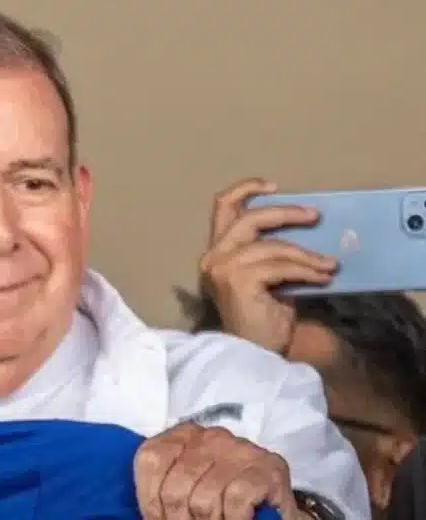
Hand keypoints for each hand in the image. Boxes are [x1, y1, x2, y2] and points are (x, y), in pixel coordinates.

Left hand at [134, 423, 304, 519]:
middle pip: (175, 486)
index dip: (148, 498)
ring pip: (204, 499)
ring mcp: (241, 450)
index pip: (151, 460)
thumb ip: (166, 487)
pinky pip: (235, 501)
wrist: (274, 507)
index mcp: (184, 434)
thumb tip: (148, 515)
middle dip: (177, 519)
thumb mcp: (188, 484)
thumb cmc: (223, 496)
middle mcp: (212, 436)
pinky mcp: (268, 469)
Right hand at [198, 178, 336, 353]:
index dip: (246, 188)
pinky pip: (281, 266)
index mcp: (216, 253)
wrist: (254, 355)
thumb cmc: (262, 319)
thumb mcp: (267, 276)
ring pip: (271, 245)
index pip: (223, 208)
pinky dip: (307, 271)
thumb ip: (270, 252)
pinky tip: (322, 278)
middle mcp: (213, 257)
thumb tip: (304, 228)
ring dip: (306, 254)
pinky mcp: (238, 281)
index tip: (273, 186)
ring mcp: (223, 269)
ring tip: (328, 265)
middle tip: (315, 217)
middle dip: (286, 213)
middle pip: (249, 218)